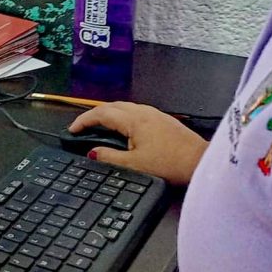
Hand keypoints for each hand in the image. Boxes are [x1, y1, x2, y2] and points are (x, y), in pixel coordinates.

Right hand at [69, 101, 207, 184]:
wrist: (200, 162)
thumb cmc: (170, 164)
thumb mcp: (135, 165)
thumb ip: (110, 157)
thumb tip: (92, 152)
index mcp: (134, 120)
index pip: (101, 113)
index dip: (83, 120)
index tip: (72, 129)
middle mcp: (143, 112)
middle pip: (112, 106)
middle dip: (94, 115)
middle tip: (82, 128)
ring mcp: (154, 114)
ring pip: (124, 108)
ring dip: (109, 115)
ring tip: (99, 128)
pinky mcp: (163, 120)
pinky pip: (135, 113)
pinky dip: (122, 118)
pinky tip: (123, 131)